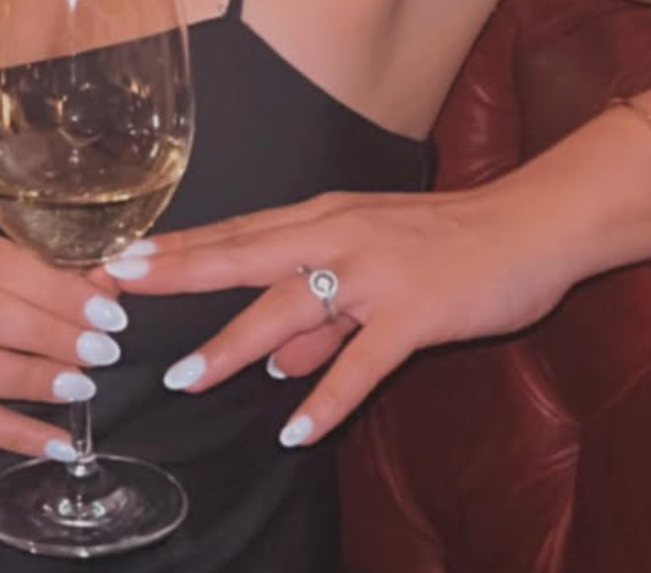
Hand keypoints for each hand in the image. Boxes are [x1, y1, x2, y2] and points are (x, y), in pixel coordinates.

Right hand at [0, 217, 128, 460]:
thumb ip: (38, 271)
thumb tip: (109, 284)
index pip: (2, 263)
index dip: (59, 290)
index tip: (107, 309)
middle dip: (56, 334)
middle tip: (103, 349)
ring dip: (38, 379)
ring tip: (83, 384)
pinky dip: (19, 434)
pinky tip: (59, 440)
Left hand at [100, 185, 573, 447]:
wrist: (531, 224)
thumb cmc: (451, 241)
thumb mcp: (375, 263)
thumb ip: (322, 318)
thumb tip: (270, 363)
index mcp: (325, 218)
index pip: (236, 232)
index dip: (178, 245)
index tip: (123, 255)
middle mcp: (339, 235)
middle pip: (242, 255)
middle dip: (177, 274)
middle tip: (118, 287)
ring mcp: (376, 272)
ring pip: (289, 308)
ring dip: (234, 345)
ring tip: (187, 379)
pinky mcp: (415, 311)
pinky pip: (362, 362)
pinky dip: (326, 397)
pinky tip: (296, 431)